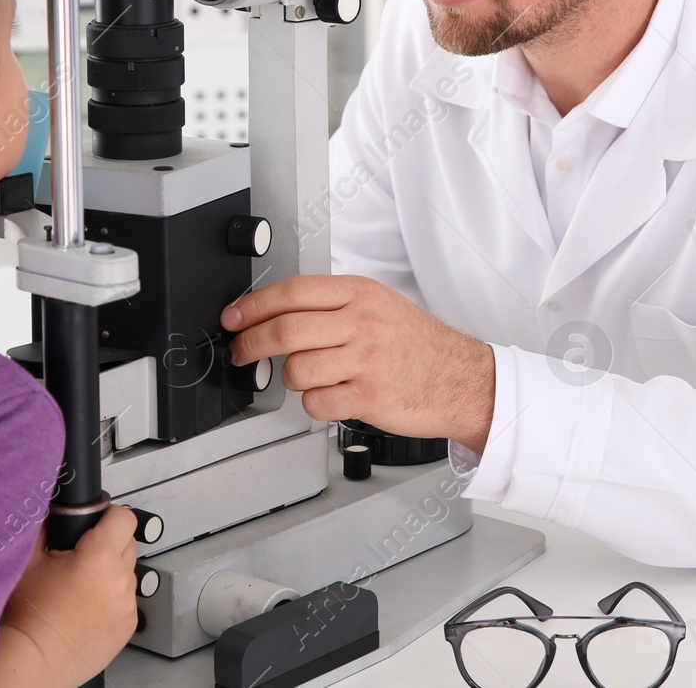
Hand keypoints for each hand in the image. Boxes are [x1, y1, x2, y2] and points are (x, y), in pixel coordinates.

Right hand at [0, 507, 138, 687]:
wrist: (32, 659)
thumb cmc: (27, 616)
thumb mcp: (29, 560)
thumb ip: (45, 528)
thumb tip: (53, 511)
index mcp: (100, 557)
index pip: (123, 518)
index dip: (108, 516)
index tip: (97, 522)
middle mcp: (120, 580)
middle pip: (128, 544)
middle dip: (108, 545)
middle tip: (81, 558)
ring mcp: (127, 606)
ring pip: (128, 574)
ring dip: (110, 574)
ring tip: (81, 588)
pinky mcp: (128, 626)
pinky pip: (126, 601)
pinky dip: (112, 600)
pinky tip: (86, 608)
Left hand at [224, 274, 494, 451]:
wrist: (462, 379)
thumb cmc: (419, 345)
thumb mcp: (380, 305)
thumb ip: (334, 305)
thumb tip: (277, 311)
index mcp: (360, 294)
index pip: (292, 292)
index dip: (253, 305)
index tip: (234, 317)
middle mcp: (362, 323)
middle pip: (285, 330)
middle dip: (250, 344)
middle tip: (240, 352)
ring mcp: (366, 361)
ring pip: (296, 369)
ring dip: (291, 378)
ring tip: (306, 377)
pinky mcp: (369, 396)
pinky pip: (317, 402)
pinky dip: (313, 403)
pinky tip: (328, 396)